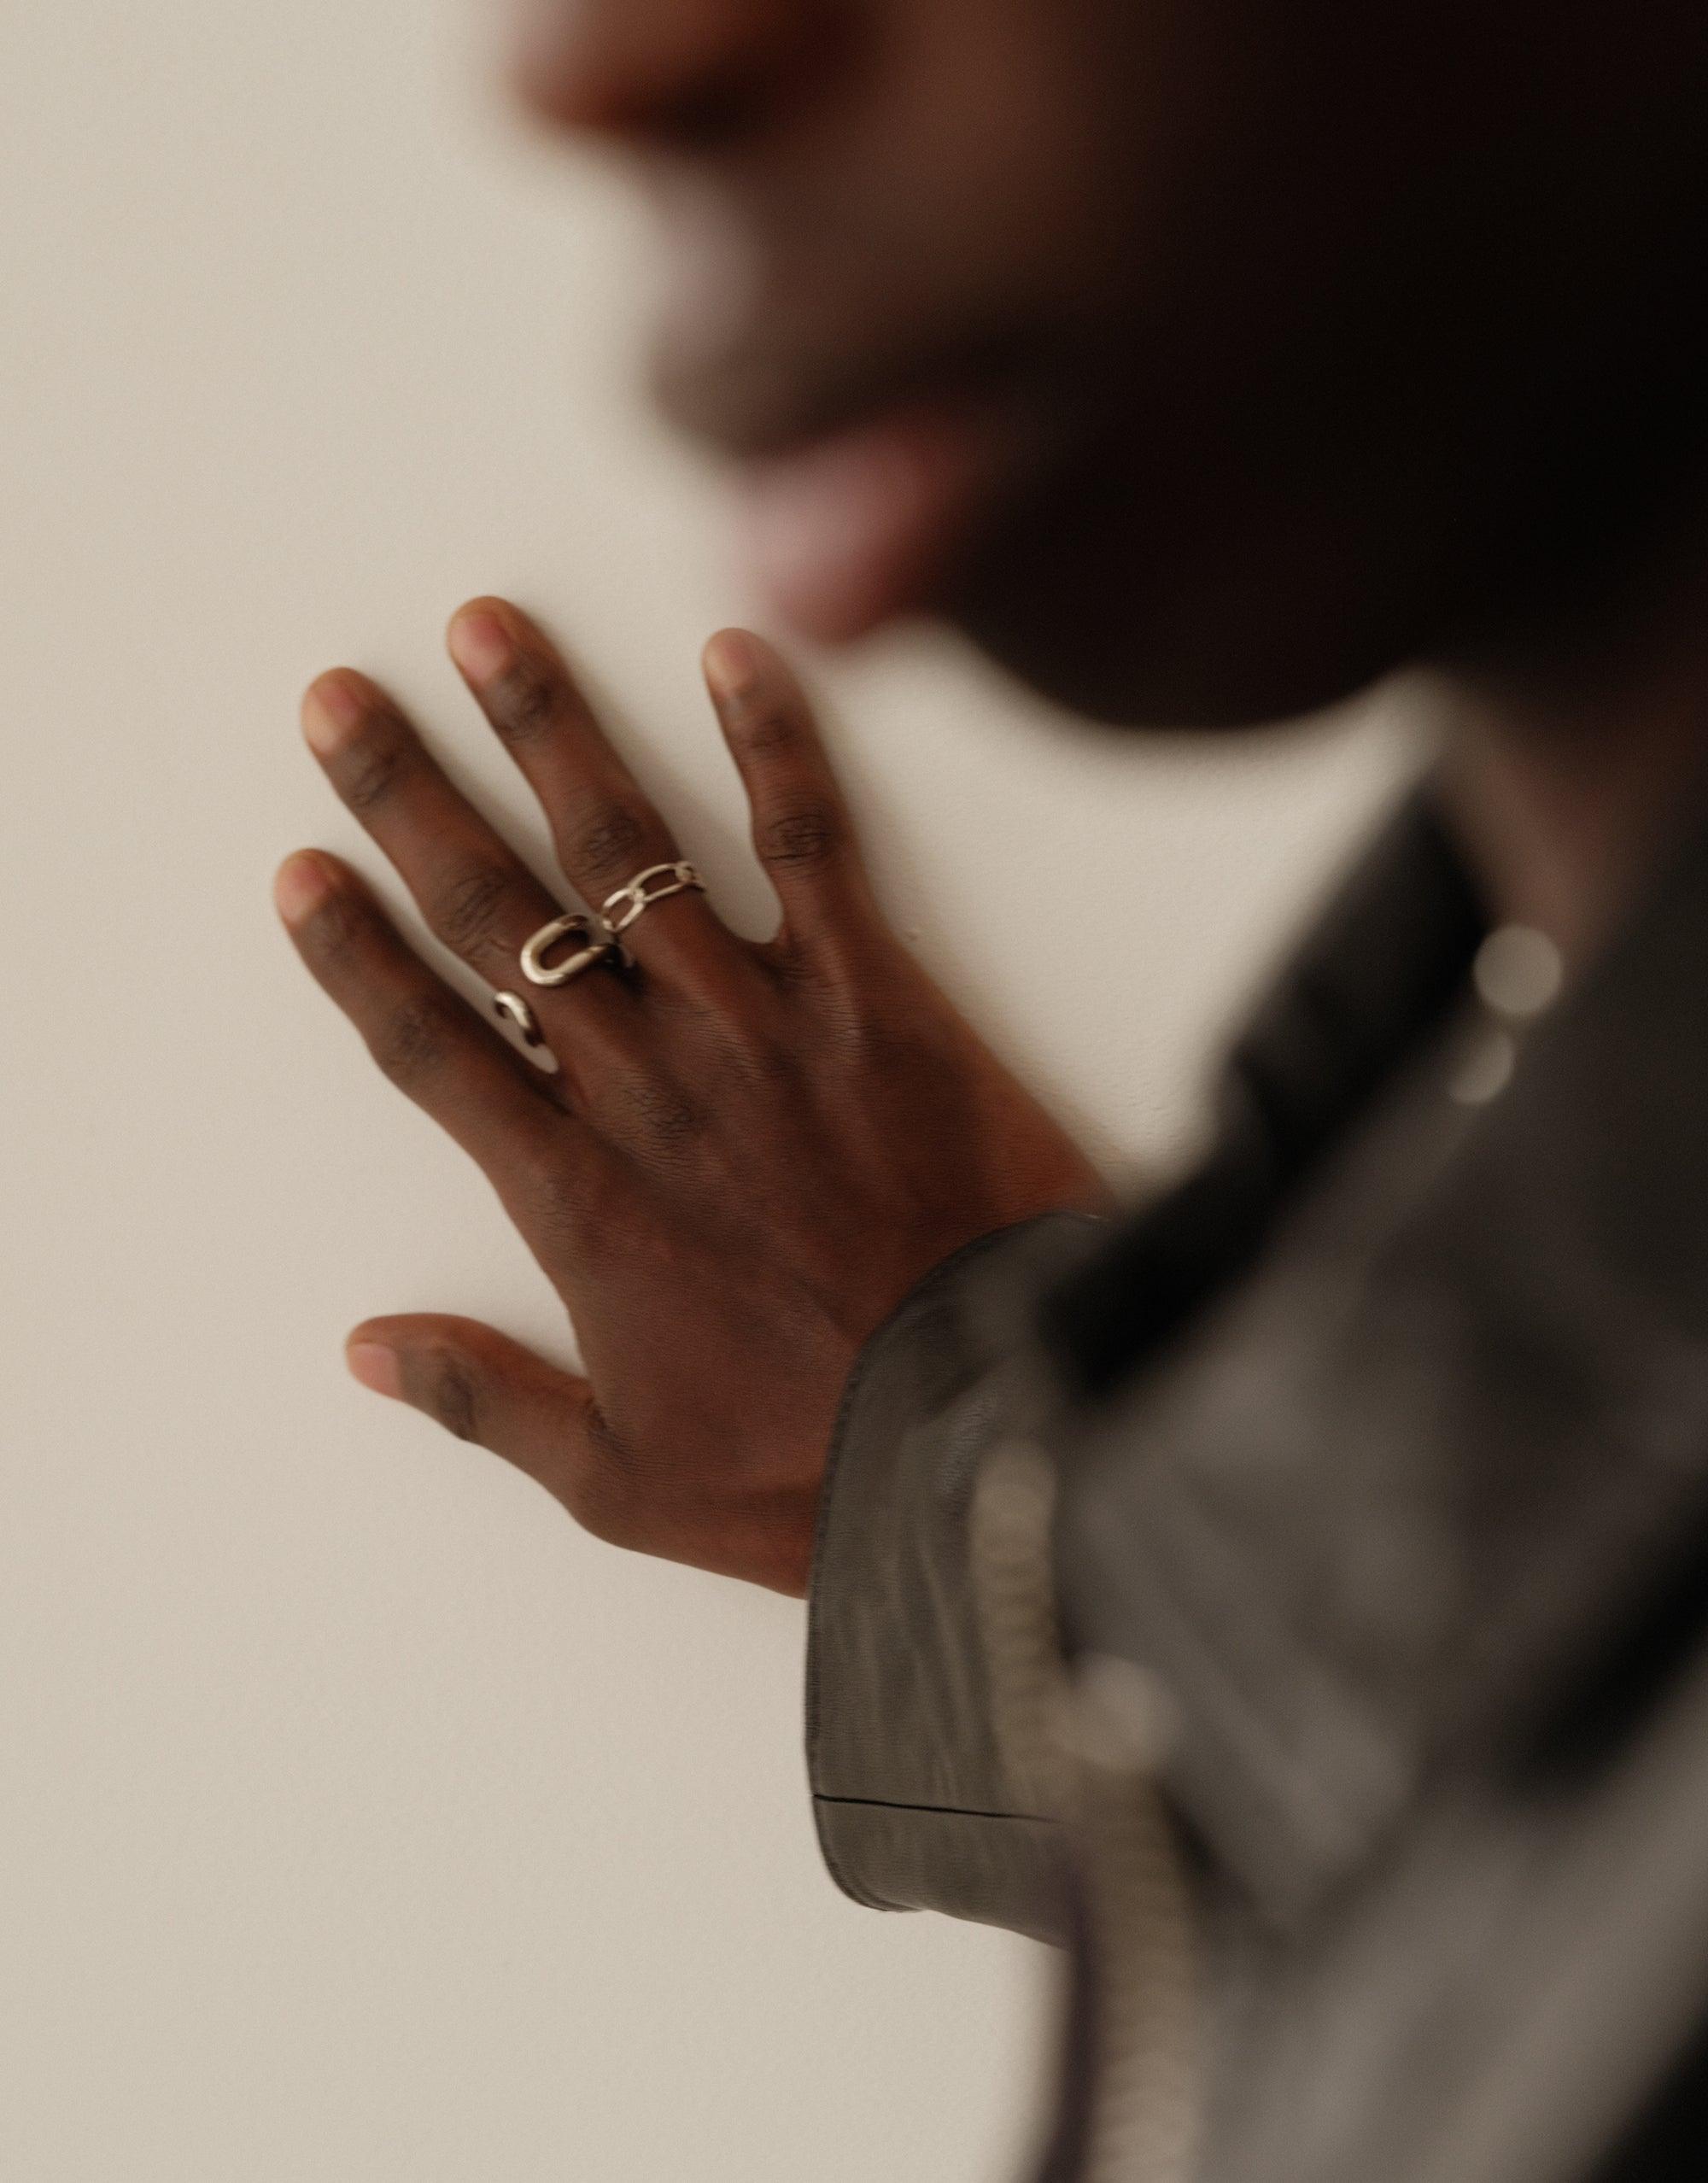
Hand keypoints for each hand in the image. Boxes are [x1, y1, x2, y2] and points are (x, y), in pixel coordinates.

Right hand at [276, 601, 1107, 1594]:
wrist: (1001, 1426)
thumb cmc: (817, 1462)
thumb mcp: (627, 1479)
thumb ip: (487, 1402)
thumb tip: (364, 1352)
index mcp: (579, 1197)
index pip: (430, 1047)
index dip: (355, 955)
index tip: (300, 870)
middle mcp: (649, 1086)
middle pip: (501, 918)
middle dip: (413, 799)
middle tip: (343, 701)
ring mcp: (763, 1027)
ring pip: (631, 856)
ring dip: (554, 735)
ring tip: (491, 634)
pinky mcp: (880, 996)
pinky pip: (816, 848)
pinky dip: (777, 745)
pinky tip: (736, 653)